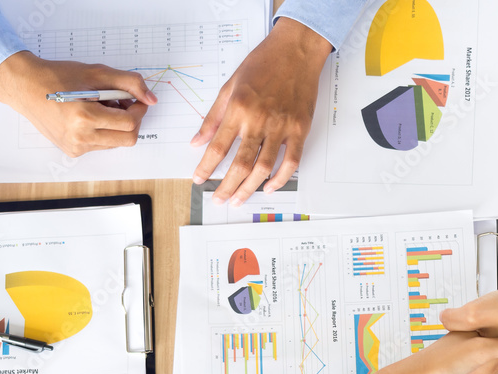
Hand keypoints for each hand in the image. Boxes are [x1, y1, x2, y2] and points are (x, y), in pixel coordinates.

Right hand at [0, 52, 156, 156]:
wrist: (26, 87)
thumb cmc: (57, 77)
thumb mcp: (96, 73)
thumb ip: (129, 83)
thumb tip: (152, 98)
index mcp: (84, 117)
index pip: (130, 123)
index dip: (139, 110)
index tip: (137, 100)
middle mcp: (80, 137)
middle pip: (128, 138)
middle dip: (132, 121)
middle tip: (122, 104)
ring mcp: (76, 147)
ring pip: (116, 143)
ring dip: (117, 126)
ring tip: (101, 108)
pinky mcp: (73, 151)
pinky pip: (102, 145)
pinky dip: (104, 132)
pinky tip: (90, 117)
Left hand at [192, 18, 331, 204]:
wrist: (295, 51)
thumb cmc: (263, 64)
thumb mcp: (230, 86)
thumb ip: (213, 117)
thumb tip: (197, 141)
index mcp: (238, 108)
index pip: (217, 146)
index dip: (206, 167)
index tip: (198, 180)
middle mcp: (258, 120)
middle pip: (240, 163)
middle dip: (227, 186)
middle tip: (218, 199)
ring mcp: (281, 126)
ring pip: (264, 167)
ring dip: (250, 187)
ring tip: (239, 199)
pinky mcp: (300, 129)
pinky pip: (291, 161)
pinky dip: (280, 178)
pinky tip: (269, 186)